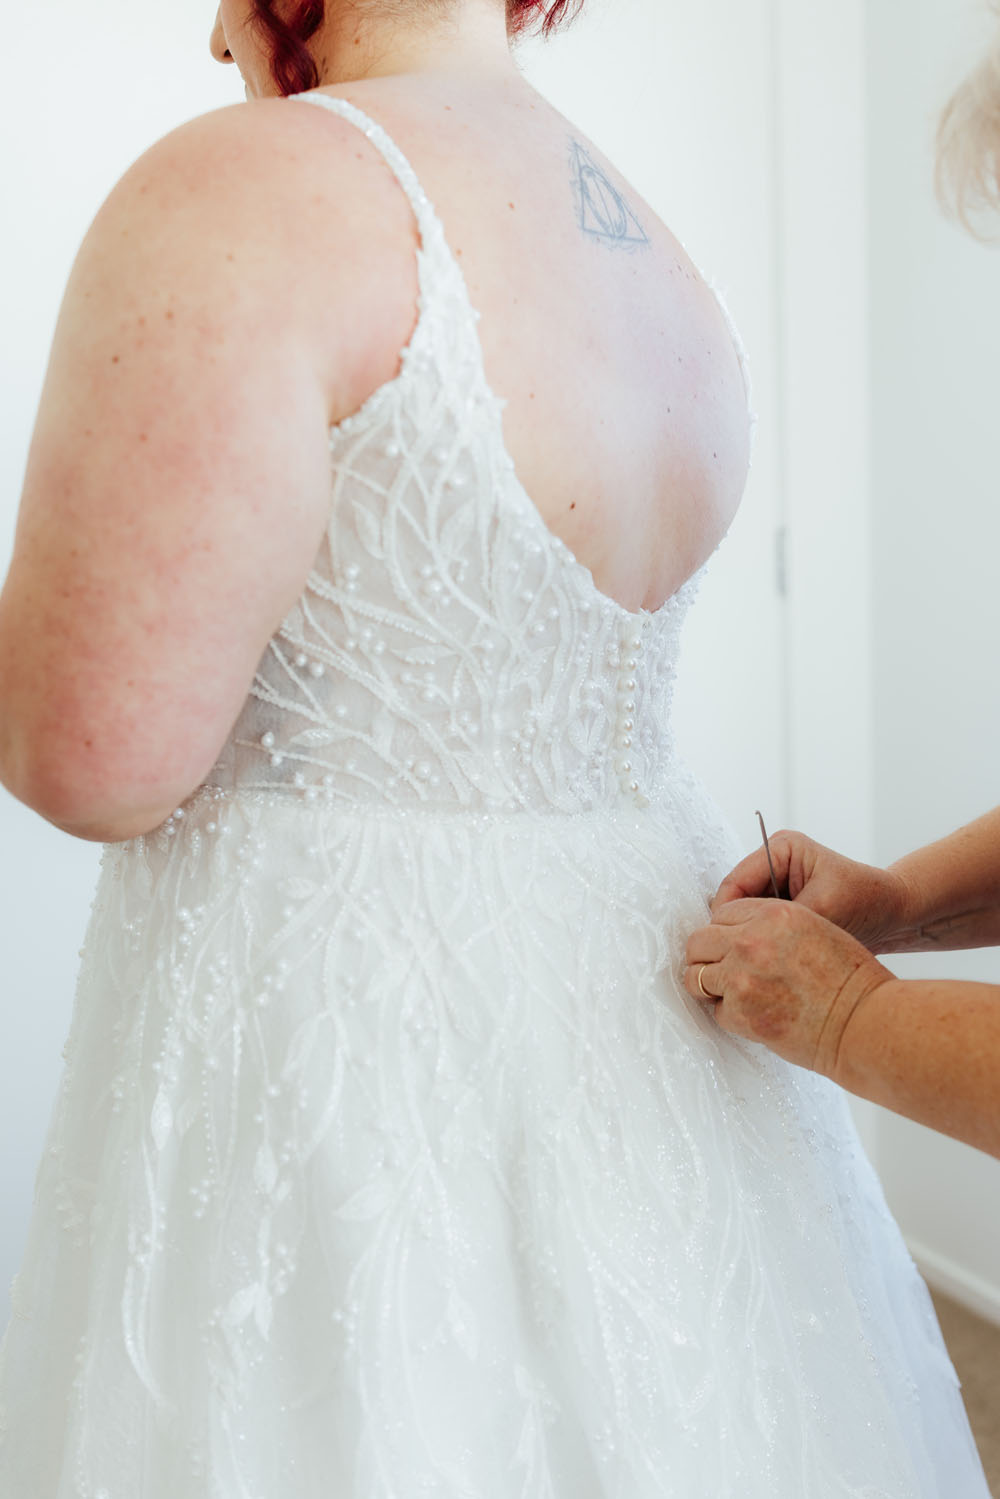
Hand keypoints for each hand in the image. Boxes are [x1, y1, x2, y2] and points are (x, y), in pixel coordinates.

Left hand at [683, 899, 893, 1078]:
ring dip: (711, 985)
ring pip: (696, 976)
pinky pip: (716, 1010)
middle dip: (707, 956)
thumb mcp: (816, 927)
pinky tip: (753, 1014)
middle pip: (699, 941)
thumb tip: (741, 933)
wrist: (864, 1021)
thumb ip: (774, 925)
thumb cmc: (850, 979)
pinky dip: (730, 1014)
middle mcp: (752, 940)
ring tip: (732, 994)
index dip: (725, 931)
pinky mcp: (740, 1011)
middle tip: (720, 969)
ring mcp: (741, 976)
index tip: (728, 945)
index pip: (723, 913)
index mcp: (774, 913)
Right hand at [712, 830, 916, 953]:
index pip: (735, 883)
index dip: (728, 916)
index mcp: (781, 849)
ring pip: (746, 917)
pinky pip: (761, 928)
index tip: (729, 946)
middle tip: (744, 958)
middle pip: (737, 901)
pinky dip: (765, 943)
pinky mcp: (784, 907)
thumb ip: (783, 921)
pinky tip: (774, 959)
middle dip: (740, 928)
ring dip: (754, 938)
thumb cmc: (869, 901)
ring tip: (763, 960)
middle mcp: (774, 864)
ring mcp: (778, 886)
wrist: (896, 916)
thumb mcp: (824, 909)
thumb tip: (749, 941)